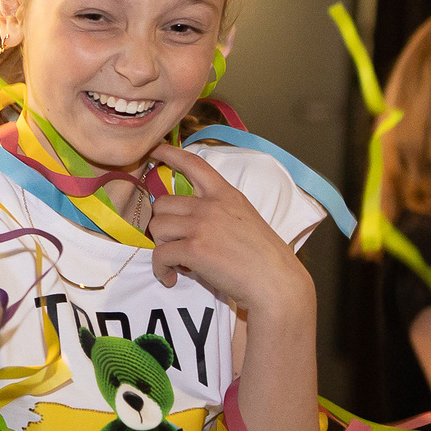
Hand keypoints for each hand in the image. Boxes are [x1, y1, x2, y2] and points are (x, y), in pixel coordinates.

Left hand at [144, 147, 312, 316]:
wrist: (274, 280)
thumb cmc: (262, 255)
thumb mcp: (244, 217)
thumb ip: (217, 211)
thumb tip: (188, 219)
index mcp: (226, 194)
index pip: (194, 164)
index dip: (171, 154)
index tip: (155, 149)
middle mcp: (211, 205)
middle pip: (162, 203)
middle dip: (163, 225)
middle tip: (175, 243)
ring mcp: (202, 225)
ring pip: (157, 227)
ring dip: (162, 247)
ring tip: (177, 262)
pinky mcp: (194, 249)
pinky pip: (159, 255)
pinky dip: (161, 269)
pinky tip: (172, 278)